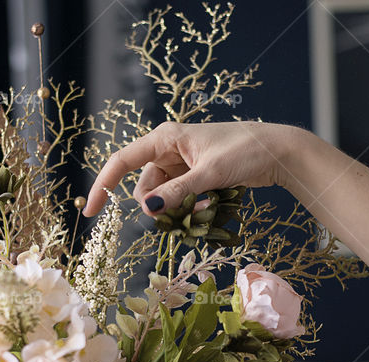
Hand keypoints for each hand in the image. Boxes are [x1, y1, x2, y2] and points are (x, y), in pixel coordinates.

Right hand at [82, 121, 304, 216]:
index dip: (103, 186)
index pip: (122, 162)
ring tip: (207, 206)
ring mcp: (183, 164)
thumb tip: (149, 208)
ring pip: (165, 196)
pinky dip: (192, 206)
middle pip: (145, 187)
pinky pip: (182, 197)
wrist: (277, 151)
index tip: (91, 212)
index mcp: (165, 138)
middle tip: (181, 216)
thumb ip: (178, 192)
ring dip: (180, 209)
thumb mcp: (210, 174)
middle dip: (159, 206)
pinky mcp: (196, 176)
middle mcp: (169, 149)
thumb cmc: (244, 151)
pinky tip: (212, 205)